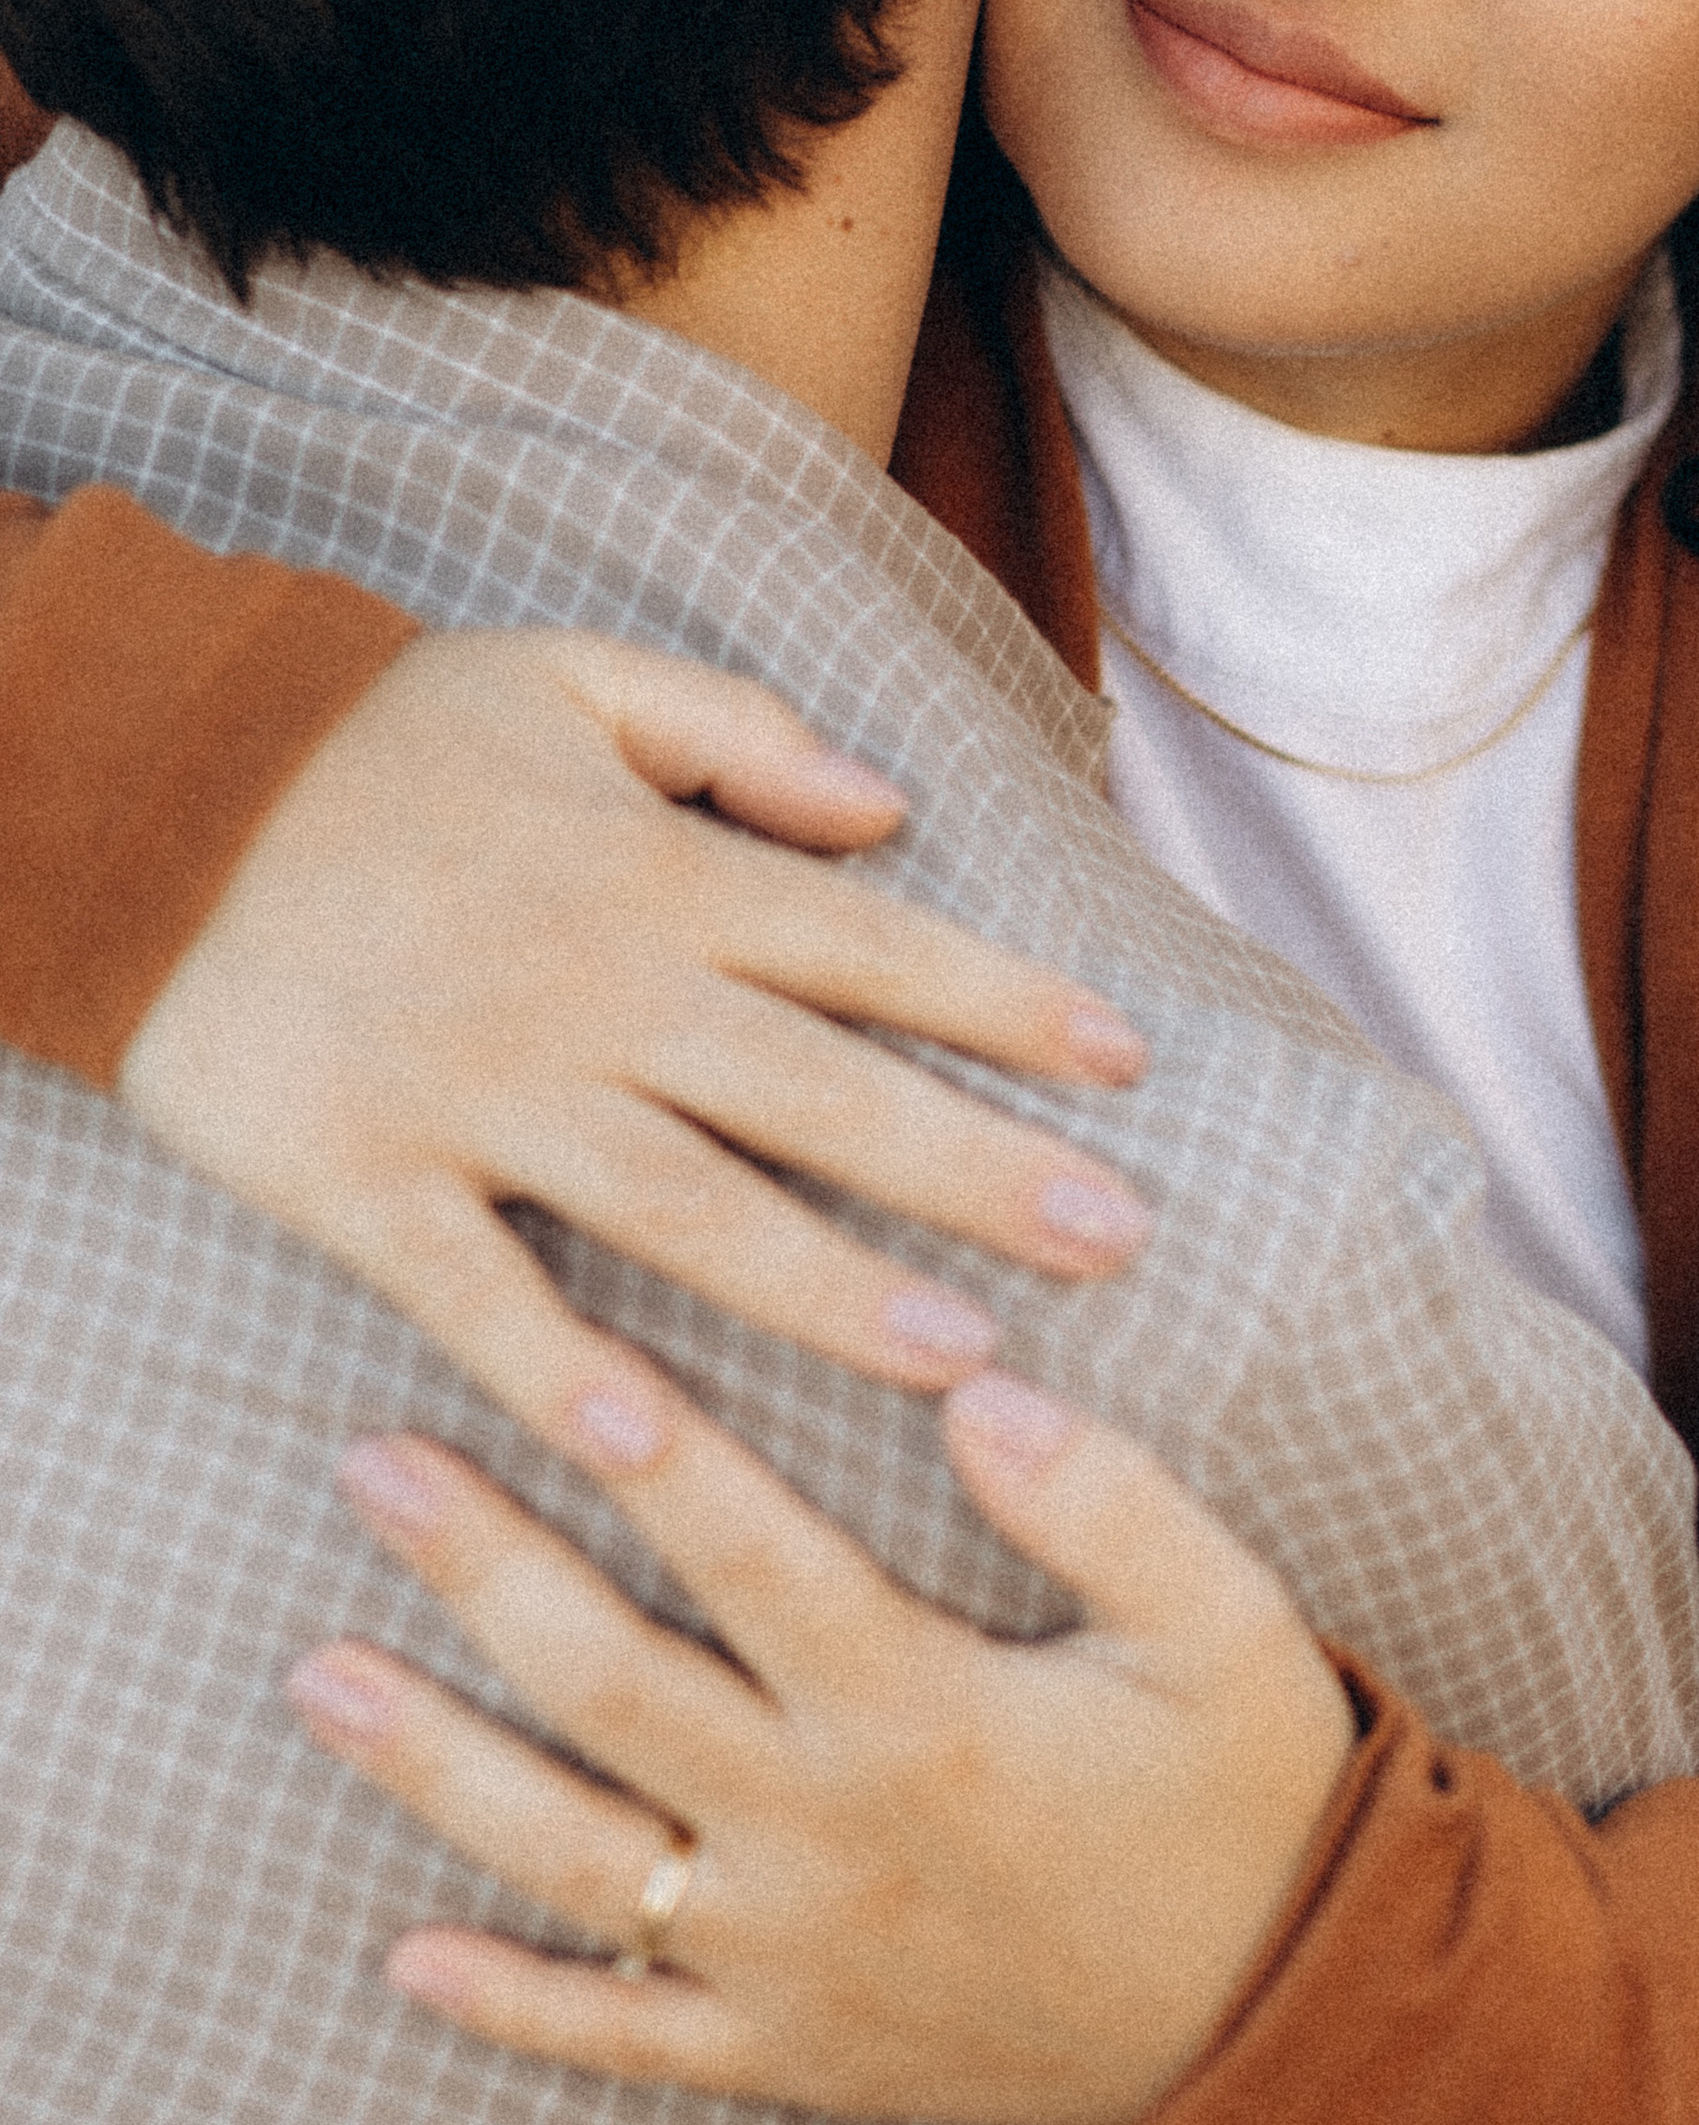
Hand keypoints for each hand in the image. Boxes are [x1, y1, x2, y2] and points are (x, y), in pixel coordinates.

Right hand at [122, 627, 1155, 1417]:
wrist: (142, 791)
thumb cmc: (374, 737)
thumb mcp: (568, 677)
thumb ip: (739, 729)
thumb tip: (892, 807)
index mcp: (655, 874)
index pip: (869, 944)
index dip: (1006, 1001)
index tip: (1130, 1060)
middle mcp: (592, 989)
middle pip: (817, 1092)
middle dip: (975, 1167)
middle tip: (1115, 1242)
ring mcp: (479, 1092)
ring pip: (685, 1206)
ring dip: (828, 1288)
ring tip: (962, 1358)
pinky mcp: (364, 1177)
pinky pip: (477, 1292)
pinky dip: (559, 1370)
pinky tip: (654, 1447)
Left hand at [289, 1365, 1358, 2124]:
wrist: (1280, 2020)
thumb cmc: (1249, 1792)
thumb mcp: (1229, 1627)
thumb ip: (1108, 1501)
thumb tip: (981, 1389)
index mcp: (929, 1717)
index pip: (758, 1560)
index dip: (658, 1458)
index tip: (564, 1361)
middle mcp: (829, 1842)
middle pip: (613, 1687)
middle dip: (483, 1569)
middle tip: (372, 1462)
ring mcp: (790, 1964)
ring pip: (572, 1856)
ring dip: (435, 1765)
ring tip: (316, 1677)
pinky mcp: (789, 2058)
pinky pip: (620, 2039)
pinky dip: (509, 2006)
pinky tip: (406, 1958)